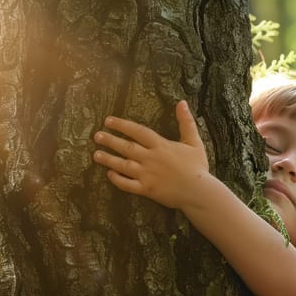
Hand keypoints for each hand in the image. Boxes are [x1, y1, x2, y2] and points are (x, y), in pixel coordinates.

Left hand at [93, 100, 208, 209]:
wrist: (199, 192)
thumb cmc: (198, 167)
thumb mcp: (194, 141)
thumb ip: (186, 122)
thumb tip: (181, 102)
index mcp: (161, 145)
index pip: (137, 131)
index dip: (122, 125)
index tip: (108, 121)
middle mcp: (151, 158)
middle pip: (126, 147)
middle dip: (110, 141)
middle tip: (96, 136)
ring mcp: (147, 174)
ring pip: (123, 165)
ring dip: (108, 159)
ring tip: (96, 154)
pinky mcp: (147, 189)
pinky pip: (127, 184)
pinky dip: (117, 179)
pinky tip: (109, 174)